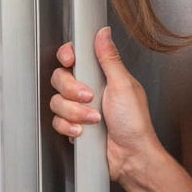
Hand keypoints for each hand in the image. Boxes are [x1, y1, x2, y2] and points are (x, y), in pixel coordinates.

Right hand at [49, 27, 160, 183]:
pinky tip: (83, 131)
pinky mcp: (73, 126)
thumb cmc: (135, 124)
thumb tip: (104, 34)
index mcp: (102, 75)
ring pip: (57, 101)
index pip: (76, 56)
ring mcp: (80, 108)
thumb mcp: (124, 85)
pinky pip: (57, 121)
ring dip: (74, 112)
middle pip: (60, 78)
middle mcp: (89, 89)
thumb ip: (110, 58)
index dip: (68, 56)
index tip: (71, 61)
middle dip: (72, 90)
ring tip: (93, 119)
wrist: (131, 156)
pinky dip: (69, 127)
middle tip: (89, 97)